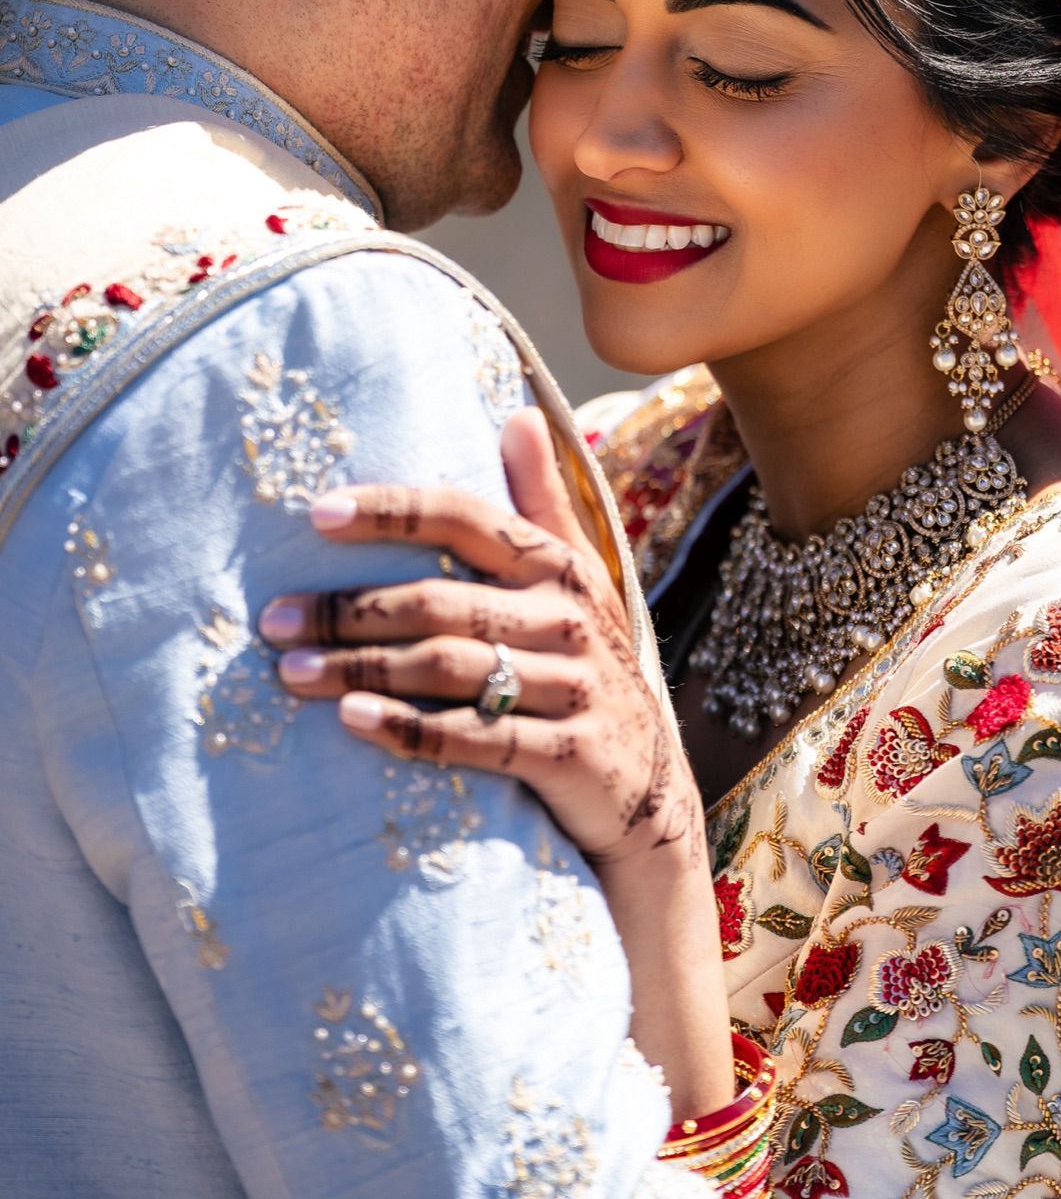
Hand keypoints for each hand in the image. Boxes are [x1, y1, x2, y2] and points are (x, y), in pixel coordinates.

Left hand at [259, 409, 705, 873]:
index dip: (391, 511)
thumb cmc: (586, 666)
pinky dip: (410, 729)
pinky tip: (353, 722)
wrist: (649, 784)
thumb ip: (542, 502)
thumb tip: (521, 414)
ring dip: (362, 667)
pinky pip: (476, 738)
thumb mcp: (578, 580)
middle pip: (439, 600)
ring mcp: (572, 686)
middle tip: (274, 619)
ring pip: (448, 667)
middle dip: (349, 609)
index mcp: (559, 566)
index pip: (465, 519)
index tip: (317, 515)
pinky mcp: (568, 753)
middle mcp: (567, 617)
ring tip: (291, 671)